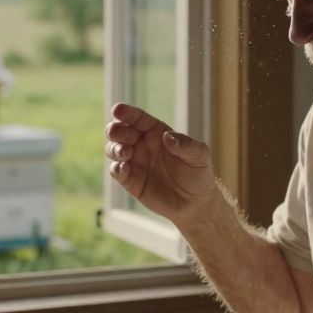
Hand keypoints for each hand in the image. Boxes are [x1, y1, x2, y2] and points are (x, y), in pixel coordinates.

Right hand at [105, 103, 215, 224]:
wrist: (196, 202)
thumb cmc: (199, 174)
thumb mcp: (199, 156)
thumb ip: (186, 145)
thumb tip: (167, 137)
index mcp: (156, 132)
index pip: (138, 118)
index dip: (126, 112)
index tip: (117, 110)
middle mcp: (142, 145)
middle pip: (120, 131)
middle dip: (114, 129)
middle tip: (116, 132)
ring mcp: (135, 162)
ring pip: (114, 150)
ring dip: (114, 148)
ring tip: (125, 152)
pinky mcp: (131, 181)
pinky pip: (117, 172)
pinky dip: (116, 168)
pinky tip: (124, 168)